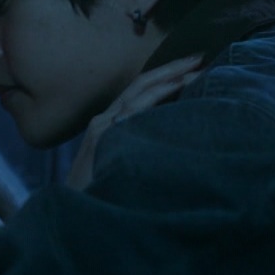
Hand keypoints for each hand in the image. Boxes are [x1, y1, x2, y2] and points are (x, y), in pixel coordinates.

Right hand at [65, 55, 204, 190]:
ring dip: (169, 77)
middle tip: (200, 56)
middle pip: (141, 85)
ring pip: (139, 92)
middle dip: (172, 69)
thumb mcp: (123, 169)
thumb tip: (171, 146)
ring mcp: (103, 128)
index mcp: (110, 127)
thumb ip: (138, 152)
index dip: (165, 79)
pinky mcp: (102, 137)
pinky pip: (133, 110)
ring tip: (194, 67)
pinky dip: (157, 95)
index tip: (193, 70)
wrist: (74, 219)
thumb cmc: (101, 198)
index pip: (140, 94)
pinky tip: (177, 86)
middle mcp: (105, 121)